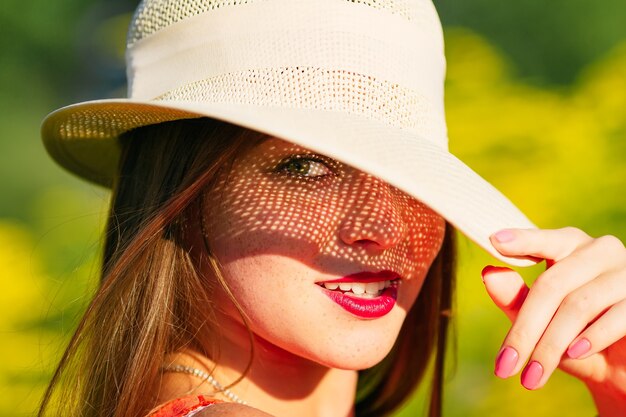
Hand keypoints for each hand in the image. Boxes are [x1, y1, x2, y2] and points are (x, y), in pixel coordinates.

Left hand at [481, 227, 625, 412]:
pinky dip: (591, 338)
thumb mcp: (540, 320)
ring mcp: (625, 272)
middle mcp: (599, 251)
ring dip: (552, 344)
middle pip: (552, 285)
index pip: (544, 239)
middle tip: (506, 366)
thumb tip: (490, 274)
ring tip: (534, 375)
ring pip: (578, 305)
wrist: (620, 370)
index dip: (522, 240)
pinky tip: (575, 354)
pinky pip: (616, 317)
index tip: (495, 240)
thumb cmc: (573, 338)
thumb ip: (515, 297)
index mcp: (569, 246)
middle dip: (525, 330)